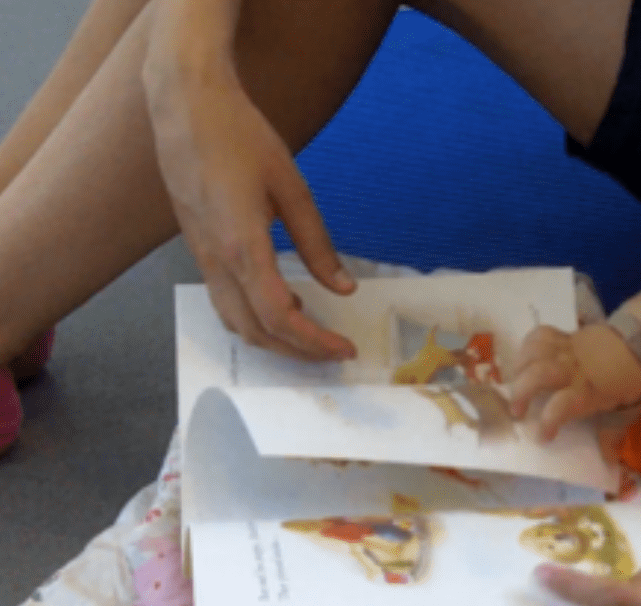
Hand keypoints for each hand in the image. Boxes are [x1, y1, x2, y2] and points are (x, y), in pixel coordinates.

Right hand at [146, 57, 356, 360]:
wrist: (186, 108)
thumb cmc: (240, 137)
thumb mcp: (292, 188)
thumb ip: (317, 243)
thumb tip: (344, 287)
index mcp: (241, 245)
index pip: (279, 315)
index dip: (313, 341)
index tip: (343, 349)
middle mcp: (215, 260)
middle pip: (254, 330)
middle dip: (297, 351)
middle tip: (334, 353)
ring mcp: (201, 257)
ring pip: (234, 321)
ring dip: (274, 340)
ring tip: (313, 336)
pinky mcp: (198, 248)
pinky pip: (225, 300)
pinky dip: (255, 316)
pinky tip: (286, 303)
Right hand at [509, 324, 640, 440]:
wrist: (637, 343)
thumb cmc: (631, 380)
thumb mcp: (629, 409)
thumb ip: (614, 433)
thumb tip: (607, 461)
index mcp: (590, 391)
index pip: (563, 405)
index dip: (548, 422)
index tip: (543, 437)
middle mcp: (573, 369)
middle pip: (539, 374)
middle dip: (520, 393)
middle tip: (517, 412)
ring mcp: (567, 350)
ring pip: (534, 352)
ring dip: (519, 369)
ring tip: (517, 384)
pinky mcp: (563, 337)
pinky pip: (538, 336)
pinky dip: (526, 347)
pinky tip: (525, 361)